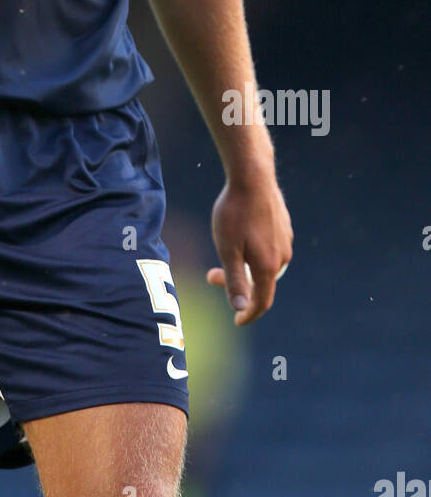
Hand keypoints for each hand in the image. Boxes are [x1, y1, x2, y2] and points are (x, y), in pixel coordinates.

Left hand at [206, 176, 292, 325]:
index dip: (249, 314)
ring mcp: (285, 240)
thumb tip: (241, 308)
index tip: (237, 320)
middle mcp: (282, 256)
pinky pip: (269, 248)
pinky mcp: (284, 225)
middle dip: (237, 284)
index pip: (262, 301)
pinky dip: (253, 251)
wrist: (252, 176)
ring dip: (245, 265)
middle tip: (211, 275)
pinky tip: (240, 237)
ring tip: (225, 252)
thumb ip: (235, 279)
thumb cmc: (235, 212)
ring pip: (265, 264)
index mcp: (268, 266)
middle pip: (261, 282)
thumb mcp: (228, 249)